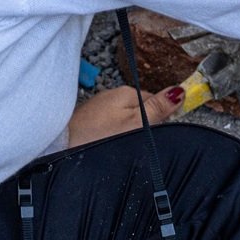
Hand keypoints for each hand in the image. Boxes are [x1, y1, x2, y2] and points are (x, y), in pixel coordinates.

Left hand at [66, 85, 184, 147]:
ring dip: (124, 132)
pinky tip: (106, 147)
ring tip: (118, 148)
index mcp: (127, 92)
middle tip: (134, 143)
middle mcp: (111, 95)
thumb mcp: (136, 125)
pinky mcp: (87, 120)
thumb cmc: (99, 138)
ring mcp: (98, 108)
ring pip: (122, 119)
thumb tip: (179, 90)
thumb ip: (157, 108)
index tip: (154, 134)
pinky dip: (109, 136)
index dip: (159, 119)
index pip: (154, 101)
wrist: (61, 150)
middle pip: (138, 110)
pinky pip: (107, 126)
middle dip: (140, 126)